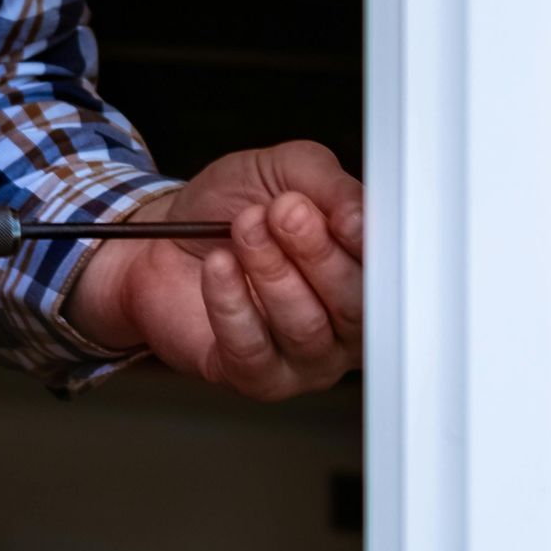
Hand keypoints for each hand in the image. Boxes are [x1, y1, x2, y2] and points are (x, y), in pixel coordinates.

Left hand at [64, 141, 362, 398]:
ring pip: (305, 326)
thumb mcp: (284, 173)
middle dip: (316, 252)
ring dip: (270, 269)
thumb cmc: (232, 209)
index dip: (365, 243)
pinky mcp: (256, 377)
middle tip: (282, 212)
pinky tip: (218, 266)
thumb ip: (329, 185)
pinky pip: (252, 349)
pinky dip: (231, 301)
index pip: (389, 271)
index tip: (338, 214)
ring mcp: (304, 359)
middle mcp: (345, 324)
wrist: (161, 239)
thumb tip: (361, 218)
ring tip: (243, 228)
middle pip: (354, 304)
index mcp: (365, 273)